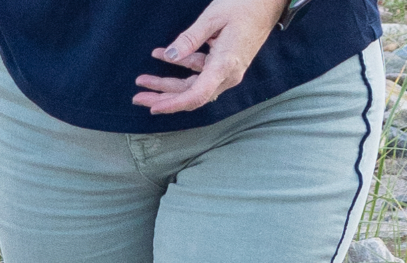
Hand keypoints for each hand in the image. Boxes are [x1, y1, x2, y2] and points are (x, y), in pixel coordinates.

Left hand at [133, 0, 284, 114]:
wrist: (269, 1)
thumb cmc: (245, 4)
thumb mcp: (213, 17)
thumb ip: (190, 39)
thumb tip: (169, 56)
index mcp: (225, 65)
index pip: (196, 95)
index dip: (173, 104)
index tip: (153, 108)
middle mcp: (226, 75)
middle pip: (190, 95)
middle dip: (162, 97)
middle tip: (137, 97)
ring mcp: (226, 72)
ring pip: (191, 85)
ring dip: (167, 84)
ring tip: (143, 80)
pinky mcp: (223, 64)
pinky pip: (199, 72)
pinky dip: (181, 67)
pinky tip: (162, 56)